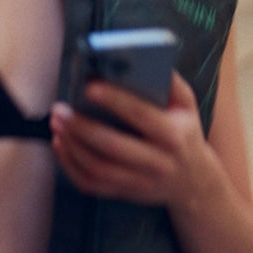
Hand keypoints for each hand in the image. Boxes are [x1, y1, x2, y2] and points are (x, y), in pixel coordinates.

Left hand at [50, 72, 218, 207]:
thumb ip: (170, 81)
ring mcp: (141, 182)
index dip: (114, 100)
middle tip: (61, 109)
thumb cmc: (185, 133)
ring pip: (98, 168)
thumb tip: (144, 57)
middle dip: (82, 127)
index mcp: (173, 135)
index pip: (140, 115)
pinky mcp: (126, 194)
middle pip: (113, 146)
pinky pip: (92, 184)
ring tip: (57, 123)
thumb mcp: (187, 105)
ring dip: (72, 146)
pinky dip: (70, 166)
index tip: (89, 86)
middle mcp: (158, 162)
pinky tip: (61, 145)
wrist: (195, 182)